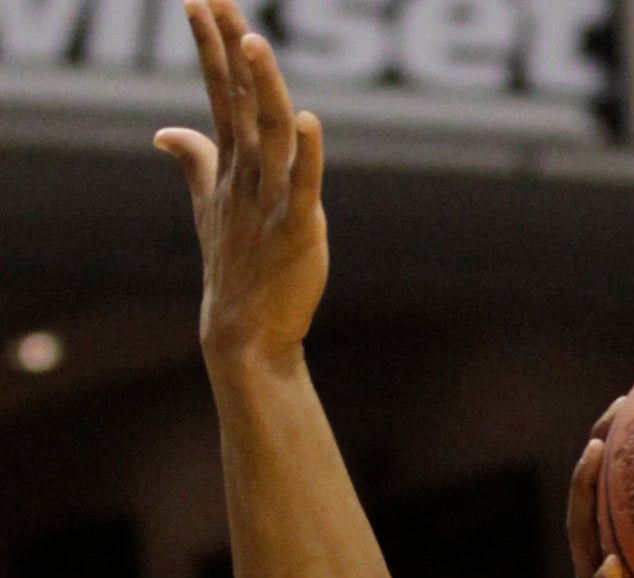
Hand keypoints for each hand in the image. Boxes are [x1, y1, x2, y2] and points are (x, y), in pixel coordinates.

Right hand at [155, 0, 326, 363]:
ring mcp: (271, 200)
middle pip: (241, 100)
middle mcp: (248, 174)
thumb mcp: (211, 204)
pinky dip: (309, 155)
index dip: (210, 46)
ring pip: (270, 134)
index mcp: (231, 163)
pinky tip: (310, 121)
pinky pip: (305, 187)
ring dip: (264, 89)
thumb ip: (195, 162)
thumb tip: (163, 131)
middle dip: (230, 48)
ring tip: (256, 42)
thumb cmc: (236, 264)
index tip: (199, 0)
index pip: (220, 92)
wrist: (246, 329)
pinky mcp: (299, 229)